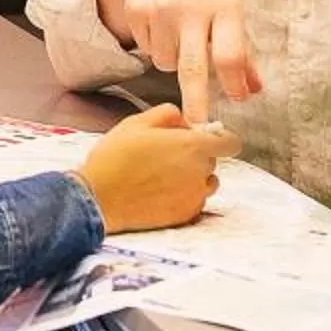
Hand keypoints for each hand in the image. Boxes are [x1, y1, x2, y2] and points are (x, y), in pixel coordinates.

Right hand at [77, 104, 238, 233]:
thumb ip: (168, 114)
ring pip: (206, 182)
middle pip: (212, 161)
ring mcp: (194, 196)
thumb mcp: (137, 122)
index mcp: (192, 146)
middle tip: (167, 156)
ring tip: (163, 176)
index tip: (205, 139)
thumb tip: (184, 121)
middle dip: (196, 156)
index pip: (230, 143)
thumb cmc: (116, 158)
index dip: (220, 139)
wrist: (99, 198)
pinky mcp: (186, 215)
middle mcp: (200, 172)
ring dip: (193, 177)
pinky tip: (160, 192)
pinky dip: (184, 196)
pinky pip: (195, 201)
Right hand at [101, 0, 262, 122]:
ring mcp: (161, 10)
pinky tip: (161, 23)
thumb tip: (255, 89)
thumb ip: (241, 50)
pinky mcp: (137, 11)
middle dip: (197, 103)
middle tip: (199, 129)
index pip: (231, 54)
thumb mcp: (228, 6)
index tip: (238, 99)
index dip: (235, 82)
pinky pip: (146, 48)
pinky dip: (155, 44)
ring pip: (166, 62)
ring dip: (174, 60)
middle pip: (194, 68)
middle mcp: (191, 9)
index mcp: (224, 6)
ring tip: (179, 34)